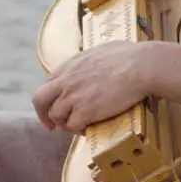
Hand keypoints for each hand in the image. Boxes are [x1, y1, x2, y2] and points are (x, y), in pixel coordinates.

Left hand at [32, 41, 155, 132]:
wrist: (141, 66)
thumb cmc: (129, 55)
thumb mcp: (102, 50)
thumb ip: (91, 59)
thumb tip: (97, 60)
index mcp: (70, 65)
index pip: (48, 83)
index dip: (51, 97)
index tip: (57, 105)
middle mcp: (67, 81)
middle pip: (39, 100)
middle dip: (43, 114)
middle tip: (51, 126)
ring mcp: (74, 96)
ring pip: (55, 116)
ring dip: (65, 124)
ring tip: (79, 126)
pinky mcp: (85, 111)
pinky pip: (72, 126)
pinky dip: (79, 131)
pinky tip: (89, 129)